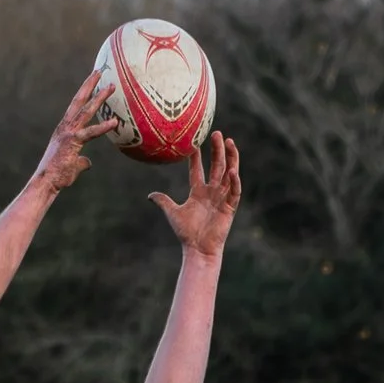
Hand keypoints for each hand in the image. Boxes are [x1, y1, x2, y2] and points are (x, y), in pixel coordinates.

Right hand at [33, 67, 119, 194]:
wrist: (46, 183)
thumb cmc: (58, 177)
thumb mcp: (72, 165)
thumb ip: (81, 161)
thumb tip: (88, 162)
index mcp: (64, 130)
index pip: (75, 107)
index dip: (84, 93)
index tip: (92, 80)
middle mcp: (65, 128)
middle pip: (78, 101)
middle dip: (89, 85)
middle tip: (99, 71)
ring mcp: (68, 134)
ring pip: (85, 111)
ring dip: (98, 97)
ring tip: (111, 86)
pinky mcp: (72, 143)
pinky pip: (90, 133)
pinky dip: (102, 127)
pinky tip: (114, 121)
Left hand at [153, 133, 240, 261]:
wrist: (197, 249)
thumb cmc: (186, 233)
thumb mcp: (172, 213)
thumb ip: (163, 202)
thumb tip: (150, 195)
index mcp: (198, 192)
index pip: (198, 170)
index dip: (197, 157)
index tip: (195, 143)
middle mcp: (212, 192)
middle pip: (216, 166)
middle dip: (217, 150)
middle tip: (217, 133)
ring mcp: (222, 198)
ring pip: (229, 173)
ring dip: (230, 157)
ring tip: (230, 142)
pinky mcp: (230, 207)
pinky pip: (234, 191)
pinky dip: (234, 182)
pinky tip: (232, 171)